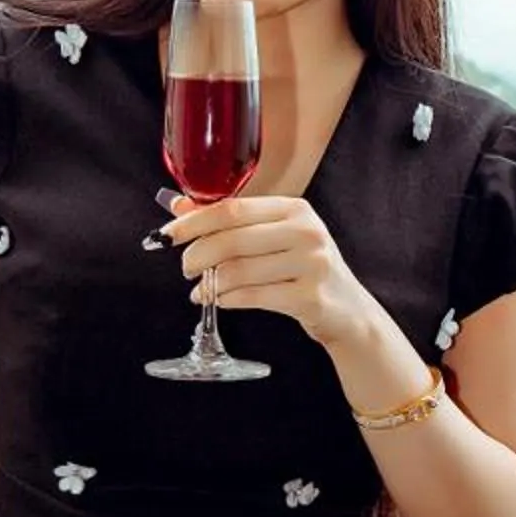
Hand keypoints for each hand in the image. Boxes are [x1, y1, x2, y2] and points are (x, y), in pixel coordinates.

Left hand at [162, 190, 377, 351]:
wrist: (348, 311)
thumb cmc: (305, 270)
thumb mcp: (275, 237)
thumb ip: (230, 221)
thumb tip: (179, 205)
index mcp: (295, 209)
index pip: (231, 209)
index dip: (193, 222)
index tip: (167, 235)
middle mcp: (306, 231)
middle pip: (231, 239)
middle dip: (197, 256)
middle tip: (185, 268)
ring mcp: (311, 264)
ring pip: (239, 272)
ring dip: (210, 284)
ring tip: (201, 290)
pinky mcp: (310, 297)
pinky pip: (252, 297)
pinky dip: (228, 300)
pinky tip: (220, 300)